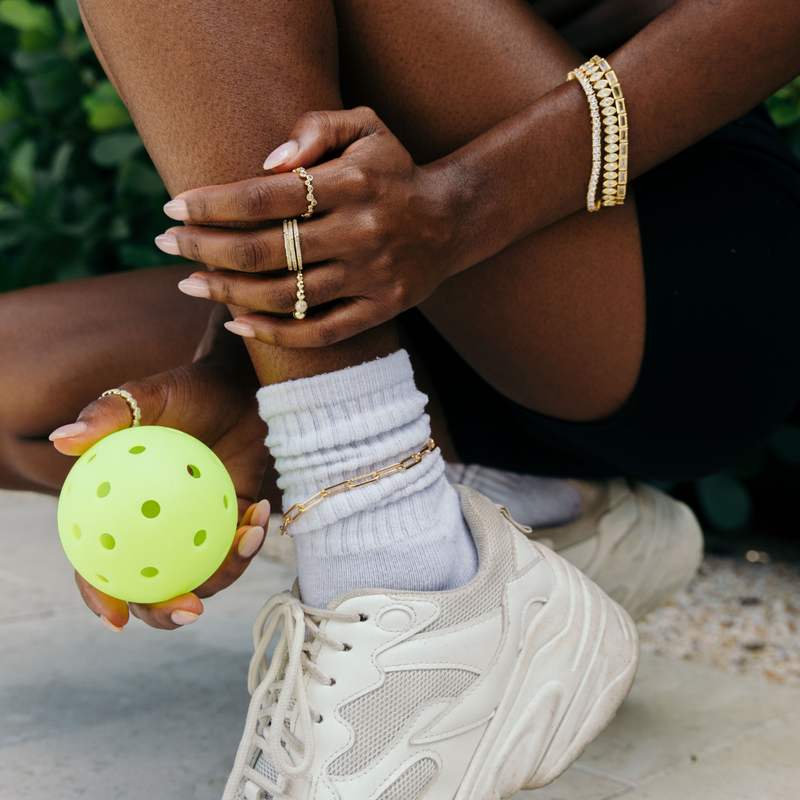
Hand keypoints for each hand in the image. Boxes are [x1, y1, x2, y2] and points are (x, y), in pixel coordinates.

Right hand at [49, 354, 269, 630]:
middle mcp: (156, 528)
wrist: (239, 386)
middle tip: (191, 608)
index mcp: (122, 510)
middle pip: (152, 588)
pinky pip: (239, 547)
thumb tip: (62, 440)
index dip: (101, 597)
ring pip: (203, 577)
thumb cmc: (188, 390)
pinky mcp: (232, 523)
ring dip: (226, 571)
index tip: (117, 618)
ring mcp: (196, 530)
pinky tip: (259, 512)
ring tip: (245, 535)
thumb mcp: (149, 395)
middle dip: (168, 612)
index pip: (99, 564)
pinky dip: (250, 539)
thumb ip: (107, 414)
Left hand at [155, 107, 465, 347]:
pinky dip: (275, 334)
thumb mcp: (366, 126)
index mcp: (353, 183)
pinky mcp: (380, 310)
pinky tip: (237, 324)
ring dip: (226, 292)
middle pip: (266, 250)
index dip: (212, 204)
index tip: (172, 208)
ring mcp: (372, 277)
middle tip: (166, 243)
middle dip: (204, 248)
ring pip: (285, 295)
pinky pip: (320, 331)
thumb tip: (267, 162)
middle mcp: (362, 233)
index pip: (266, 196)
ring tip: (188, 283)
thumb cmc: (394, 170)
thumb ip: (317, 126)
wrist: (451, 221)